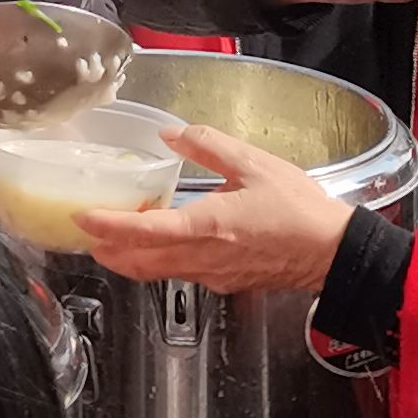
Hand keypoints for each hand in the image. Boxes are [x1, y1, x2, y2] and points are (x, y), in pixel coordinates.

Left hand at [75, 118, 353, 290]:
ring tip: (110, 239)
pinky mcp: (224, 282)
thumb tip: (171, 135)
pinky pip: (180, 274)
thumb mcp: (253, 164)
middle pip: (140, 263)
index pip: (145, 232)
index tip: (82, 218)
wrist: (334, 253)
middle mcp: (204, 258)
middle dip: (107, 251)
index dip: (109, 227)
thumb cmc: (300, 211)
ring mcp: (213, 275)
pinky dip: (158, 261)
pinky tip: (159, 243)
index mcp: (208, 227)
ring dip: (129, 259)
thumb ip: (207, 146)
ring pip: (158, 273)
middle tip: (84, 233)